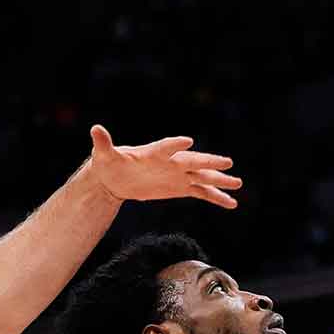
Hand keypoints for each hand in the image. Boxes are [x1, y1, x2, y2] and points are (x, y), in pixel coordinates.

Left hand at [84, 125, 241, 208]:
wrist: (116, 177)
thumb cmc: (110, 163)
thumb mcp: (104, 155)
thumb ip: (103, 143)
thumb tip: (95, 130)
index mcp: (154, 152)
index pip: (166, 147)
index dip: (175, 144)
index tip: (187, 142)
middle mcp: (171, 162)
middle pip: (193, 161)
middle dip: (209, 162)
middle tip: (227, 163)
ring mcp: (178, 175)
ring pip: (203, 177)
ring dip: (220, 181)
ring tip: (238, 185)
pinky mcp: (180, 188)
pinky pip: (202, 192)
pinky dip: (216, 197)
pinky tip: (231, 203)